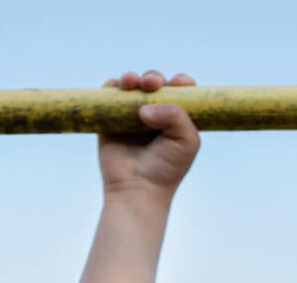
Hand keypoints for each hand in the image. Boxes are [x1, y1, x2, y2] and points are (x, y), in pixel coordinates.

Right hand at [99, 71, 200, 196]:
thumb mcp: (186, 141)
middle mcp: (155, 116)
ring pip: (132, 86)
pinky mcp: (110, 120)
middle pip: (155, 84)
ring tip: (132, 84)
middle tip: (152, 85)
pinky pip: (109, 94)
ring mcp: (132, 117)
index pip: (181, 92)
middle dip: (154, 78)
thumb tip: (144, 106)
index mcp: (177, 120)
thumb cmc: (167, 169)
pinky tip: (118, 87)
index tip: (178, 84)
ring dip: (133, 78)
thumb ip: (176, 114)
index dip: (180, 82)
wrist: (138, 190)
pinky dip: (112, 86)